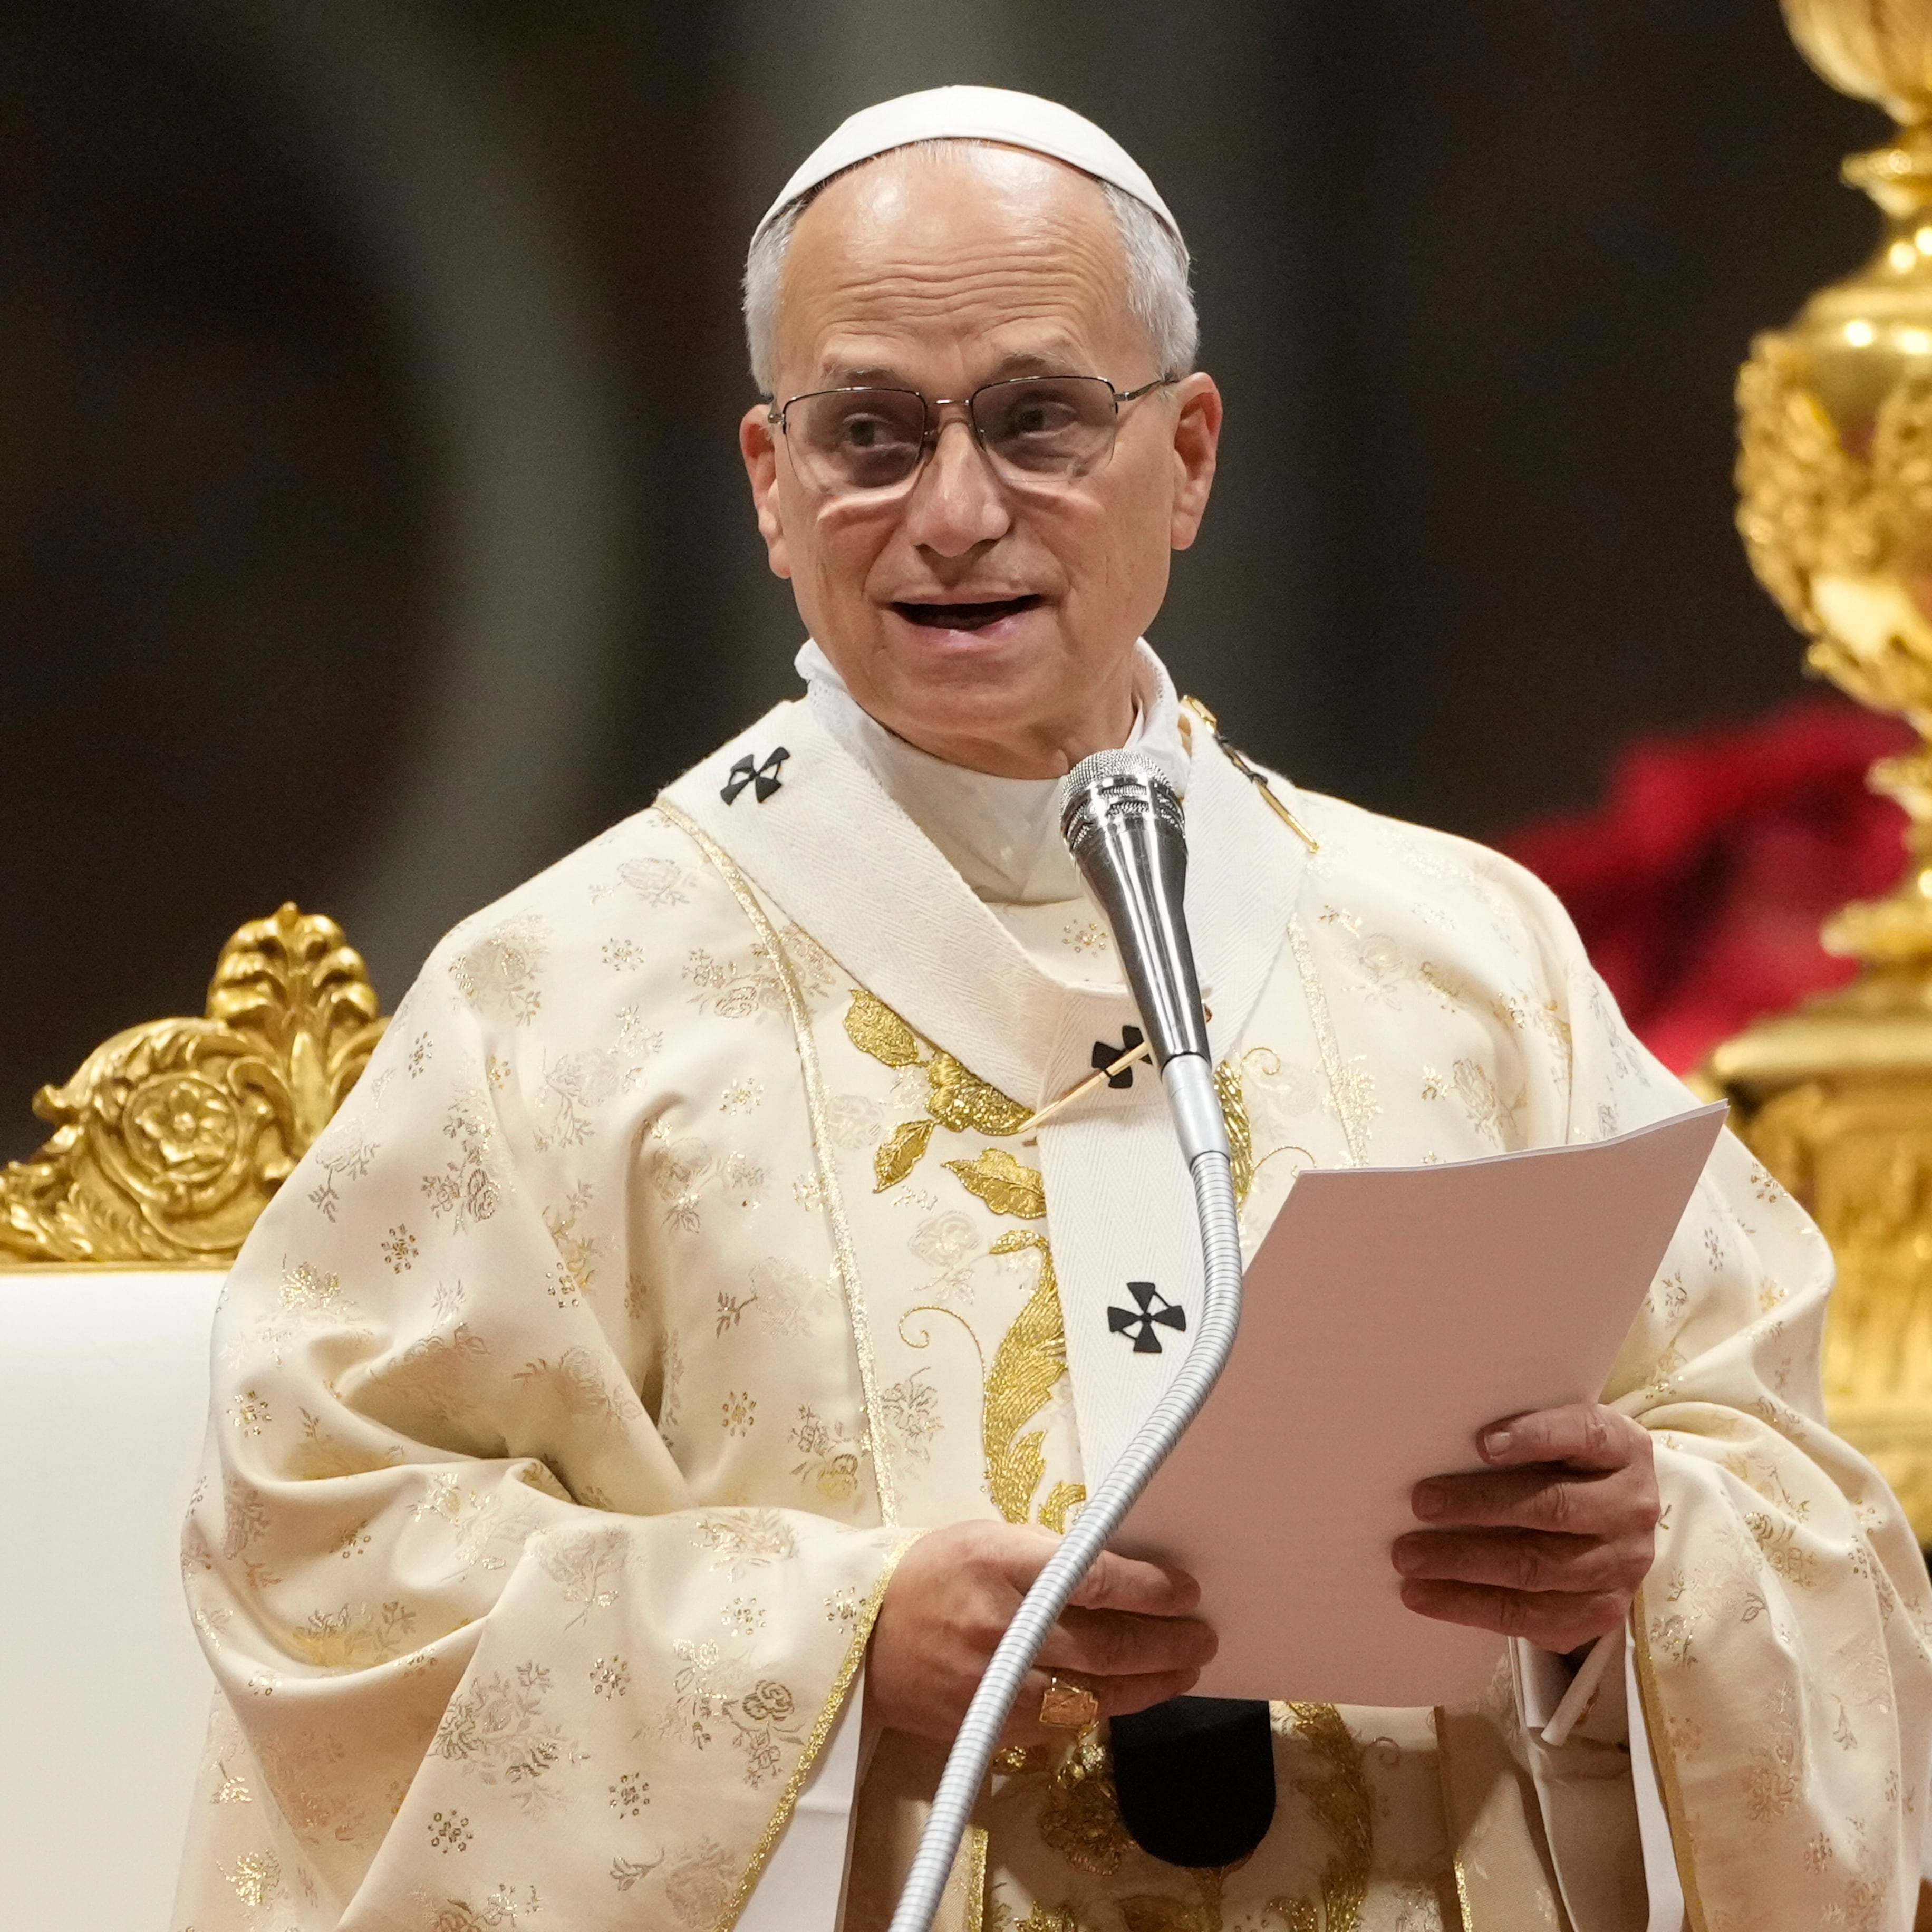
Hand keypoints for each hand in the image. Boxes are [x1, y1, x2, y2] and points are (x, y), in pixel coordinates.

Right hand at [868, 1520, 1215, 1744]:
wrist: (862, 1640)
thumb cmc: (933, 1574)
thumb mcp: (986, 1538)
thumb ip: (1048, 1552)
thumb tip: (1118, 1565)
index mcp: (1000, 1564)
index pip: (1094, 1578)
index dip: (1150, 1589)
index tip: (1188, 1591)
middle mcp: (1001, 1625)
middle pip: (1104, 1643)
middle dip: (1166, 1642)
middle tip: (1203, 1636)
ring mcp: (996, 1683)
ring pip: (1093, 1694)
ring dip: (1150, 1684)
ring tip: (1185, 1670)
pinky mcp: (991, 1726)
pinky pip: (1065, 1723)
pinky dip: (1107, 1710)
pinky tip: (1133, 1697)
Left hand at [1390, 1402, 1659, 1653]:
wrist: (1611, 1525)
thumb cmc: (1562, 1466)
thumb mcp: (1557, 1438)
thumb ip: (1516, 1435)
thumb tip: (1433, 1441)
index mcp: (1622, 1448)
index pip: (1585, 1434)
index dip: (1536, 1437)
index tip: (1483, 1442)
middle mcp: (1631, 1507)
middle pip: (1553, 1507)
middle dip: (1479, 1505)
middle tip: (1419, 1503)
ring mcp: (1622, 1566)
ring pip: (1538, 1569)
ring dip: (1464, 1564)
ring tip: (1409, 1558)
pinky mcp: (1601, 1613)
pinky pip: (1531, 1617)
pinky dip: (1470, 1606)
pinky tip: (1426, 1596)